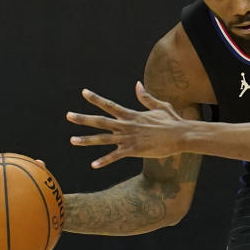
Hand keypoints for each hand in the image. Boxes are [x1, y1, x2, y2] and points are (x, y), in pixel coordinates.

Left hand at [67, 82, 187, 167]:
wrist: (180, 135)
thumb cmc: (172, 121)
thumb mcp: (159, 106)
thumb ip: (146, 97)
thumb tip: (137, 85)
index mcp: (131, 114)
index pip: (109, 105)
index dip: (96, 99)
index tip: (84, 92)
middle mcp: (126, 125)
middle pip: (100, 121)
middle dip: (83, 118)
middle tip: (68, 115)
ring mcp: (129, 138)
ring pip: (103, 139)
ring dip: (86, 140)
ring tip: (72, 140)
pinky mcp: (133, 150)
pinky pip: (115, 156)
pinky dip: (104, 161)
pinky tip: (93, 164)